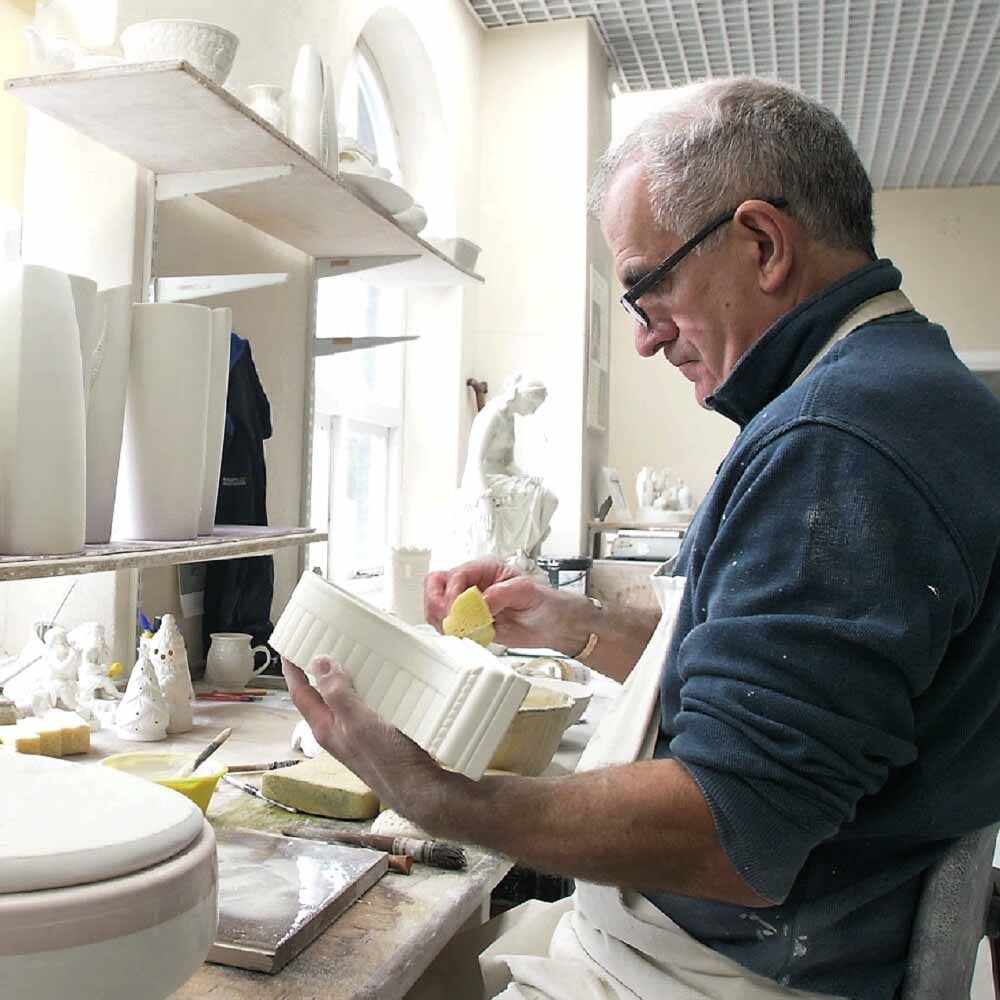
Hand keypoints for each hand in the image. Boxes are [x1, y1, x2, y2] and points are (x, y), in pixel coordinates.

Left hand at [282, 656, 445, 823]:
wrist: (423, 792)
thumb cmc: (389, 760)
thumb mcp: (359, 723)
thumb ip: (338, 695)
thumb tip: (319, 662)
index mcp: (326, 728)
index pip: (301, 694)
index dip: (292, 669)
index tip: (290, 644)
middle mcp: (339, 731)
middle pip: (322, 695)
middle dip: (320, 668)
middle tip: (326, 639)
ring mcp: (360, 734)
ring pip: (346, 699)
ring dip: (348, 675)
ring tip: (356, 649)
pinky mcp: (381, 735)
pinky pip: (368, 704)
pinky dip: (370, 686)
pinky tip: (384, 676)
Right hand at [424, 556, 563, 648]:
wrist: (550, 624)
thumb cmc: (542, 602)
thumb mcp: (527, 591)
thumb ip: (502, 593)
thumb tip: (481, 602)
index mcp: (485, 568)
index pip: (456, 574)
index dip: (452, 592)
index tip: (457, 610)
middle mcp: (472, 583)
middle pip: (436, 584)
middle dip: (436, 602)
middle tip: (448, 619)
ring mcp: (467, 603)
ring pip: (436, 605)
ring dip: (440, 618)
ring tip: (458, 629)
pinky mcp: (468, 622)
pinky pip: (446, 624)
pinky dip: (448, 631)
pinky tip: (463, 636)